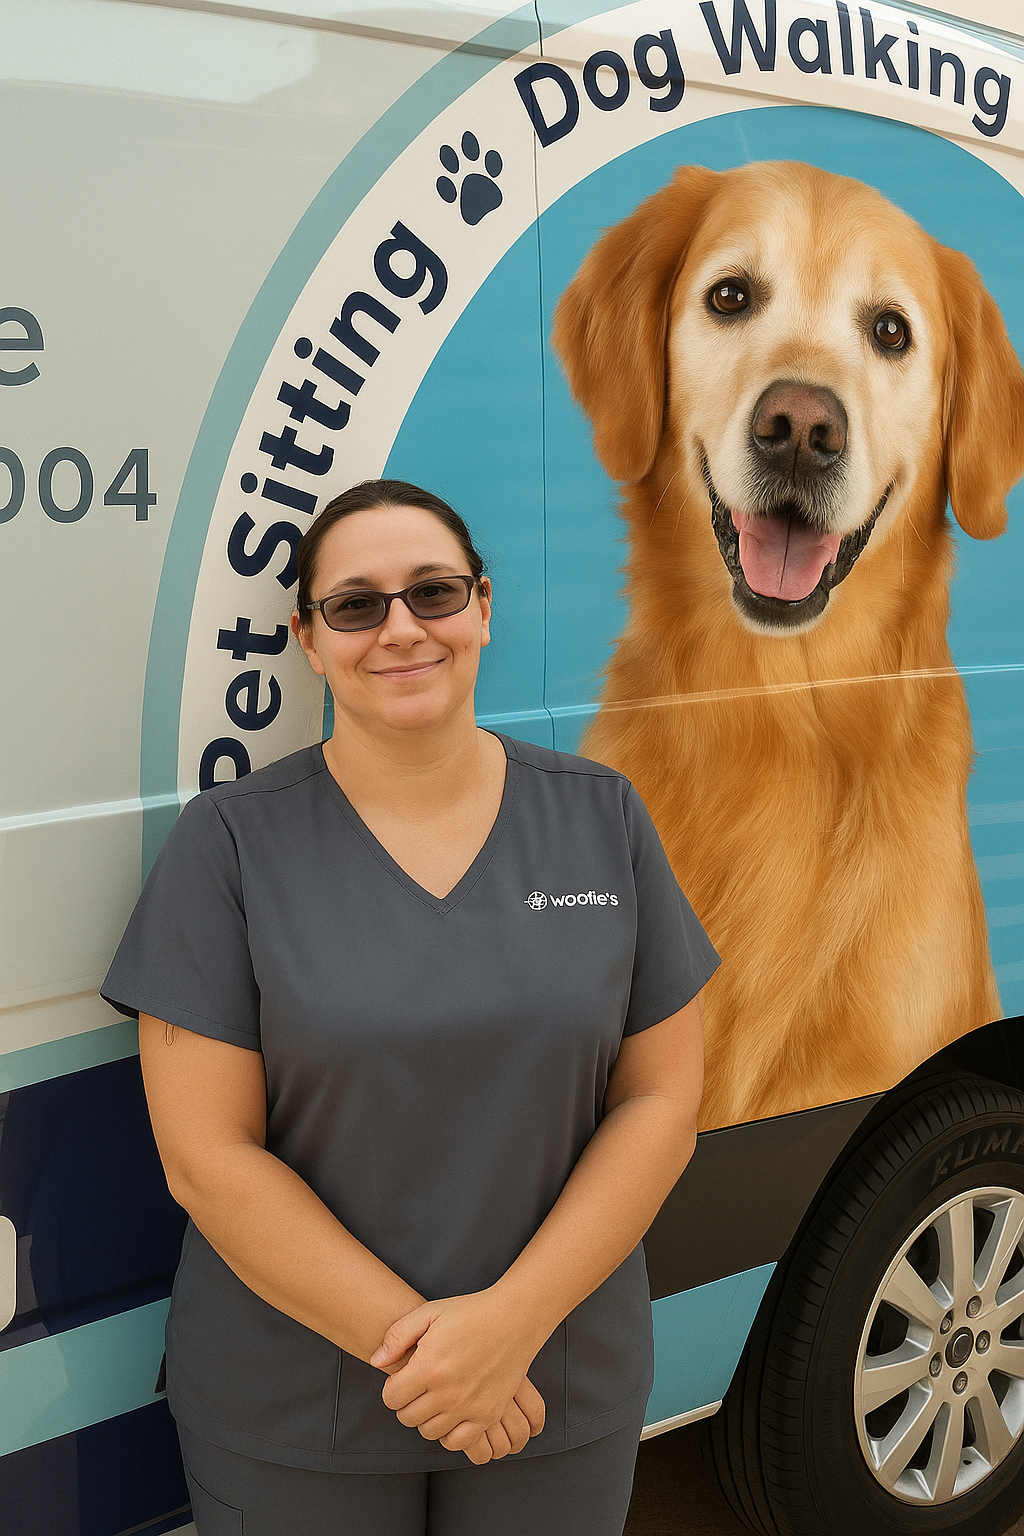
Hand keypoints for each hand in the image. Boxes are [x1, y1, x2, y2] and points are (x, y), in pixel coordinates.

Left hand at [371, 1292, 546, 1453]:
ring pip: (429, 1432)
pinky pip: (457, 1442)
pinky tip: (451, 1413)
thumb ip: (397, 1336)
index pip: (391, 1398)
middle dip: (406, 1403)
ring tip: (435, 1396)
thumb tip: (376, 1362)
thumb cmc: (469, 1312)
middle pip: (407, 1418)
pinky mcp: (487, 1415)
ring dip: (426, 1417)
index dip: (392, 1387)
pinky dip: (449, 1433)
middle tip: (419, 1386)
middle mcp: (447, 1392)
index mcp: (429, 1367)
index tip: (403, 1377)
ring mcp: (469, 1407)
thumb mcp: (429, 1313)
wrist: (514, 1319)